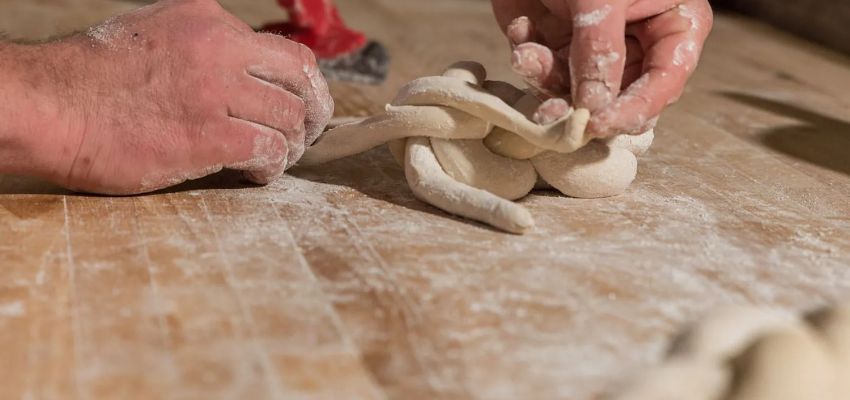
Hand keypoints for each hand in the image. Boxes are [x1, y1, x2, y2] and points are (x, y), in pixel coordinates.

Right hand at [10, 0, 332, 193]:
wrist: (48, 107)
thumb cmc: (91, 80)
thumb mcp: (152, 34)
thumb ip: (201, 46)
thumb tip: (239, 74)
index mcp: (208, 21)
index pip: (283, 50)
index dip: (300, 83)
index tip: (300, 105)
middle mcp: (220, 48)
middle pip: (301, 79)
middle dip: (314, 110)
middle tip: (307, 135)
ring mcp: (218, 91)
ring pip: (291, 118)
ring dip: (290, 145)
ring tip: (274, 159)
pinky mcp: (210, 135)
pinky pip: (270, 150)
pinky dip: (271, 166)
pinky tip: (256, 174)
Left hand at [491, 0, 711, 137]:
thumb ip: (599, 50)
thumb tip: (595, 107)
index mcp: (673, 25)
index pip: (665, 83)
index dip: (633, 110)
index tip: (600, 125)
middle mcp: (637, 45)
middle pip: (619, 100)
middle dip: (582, 105)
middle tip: (554, 114)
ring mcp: (595, 49)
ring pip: (577, 94)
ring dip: (547, 82)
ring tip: (527, 56)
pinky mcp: (557, 48)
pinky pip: (544, 74)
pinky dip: (529, 58)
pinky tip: (521, 32)